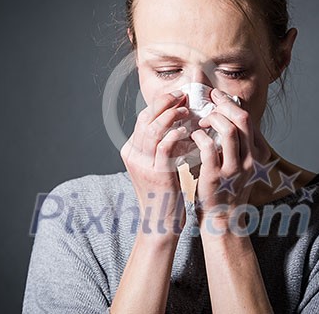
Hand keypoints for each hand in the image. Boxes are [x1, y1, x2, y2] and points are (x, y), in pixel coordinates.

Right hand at [120, 90, 190, 237]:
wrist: (160, 223)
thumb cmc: (164, 194)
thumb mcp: (156, 166)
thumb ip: (161, 147)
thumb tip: (176, 125)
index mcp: (131, 151)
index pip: (143, 119)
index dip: (159, 104)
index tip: (177, 97)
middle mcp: (133, 155)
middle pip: (145, 119)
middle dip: (164, 103)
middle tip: (183, 95)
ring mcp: (143, 164)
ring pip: (152, 129)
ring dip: (171, 115)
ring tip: (186, 110)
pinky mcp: (156, 174)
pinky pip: (164, 146)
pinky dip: (175, 134)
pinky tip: (186, 130)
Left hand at [190, 88, 271, 229]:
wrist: (222, 218)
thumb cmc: (227, 188)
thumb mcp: (241, 164)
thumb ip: (238, 143)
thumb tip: (226, 115)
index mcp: (257, 153)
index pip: (248, 119)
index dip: (231, 103)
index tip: (216, 97)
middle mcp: (250, 159)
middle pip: (242, 119)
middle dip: (223, 104)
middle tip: (208, 99)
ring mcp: (234, 168)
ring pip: (229, 130)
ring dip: (212, 119)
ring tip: (200, 121)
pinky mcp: (216, 177)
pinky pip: (208, 147)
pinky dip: (199, 136)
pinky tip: (193, 136)